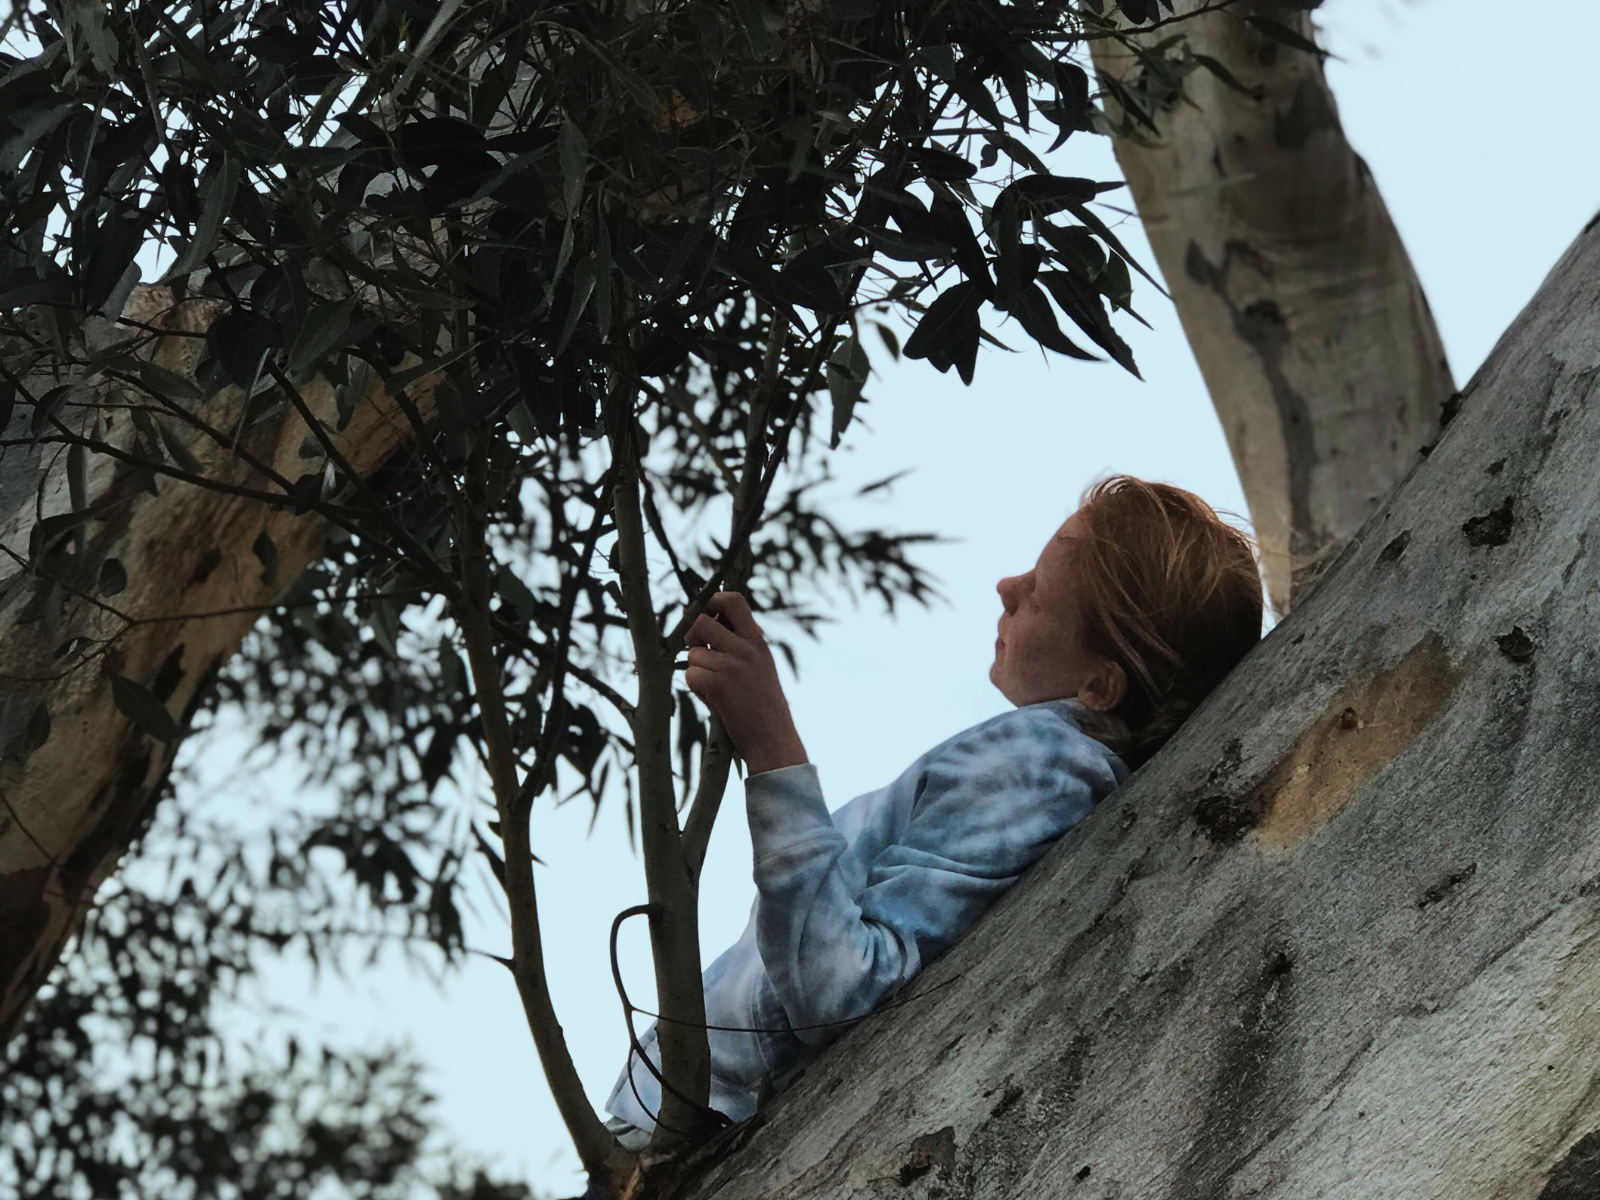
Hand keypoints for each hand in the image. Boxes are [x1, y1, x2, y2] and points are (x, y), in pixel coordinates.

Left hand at [684, 592, 807, 775]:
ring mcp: (732, 666)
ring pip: (692, 654)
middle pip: (701, 622)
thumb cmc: (764, 705)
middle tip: (700, 654)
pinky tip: (713, 699)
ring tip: (715, 687)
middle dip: (692, 637)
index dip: (711, 602)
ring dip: (696, 671)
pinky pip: (690, 675)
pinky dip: (695, 688)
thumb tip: (708, 622)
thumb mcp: (761, 666)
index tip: (705, 616)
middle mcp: (746, 649)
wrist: (774, 740)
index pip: (732, 600)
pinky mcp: (719, 686)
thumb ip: (741, 644)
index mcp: (757, 641)